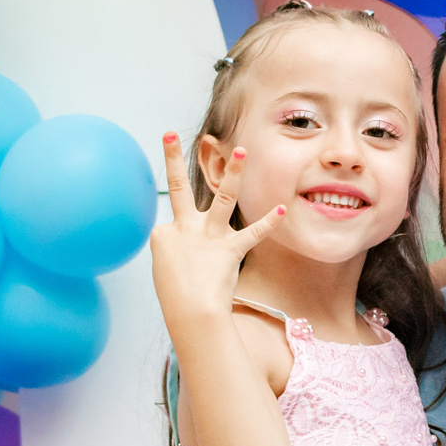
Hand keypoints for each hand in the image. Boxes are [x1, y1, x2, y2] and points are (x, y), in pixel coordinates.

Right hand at [151, 132, 284, 336]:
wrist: (192, 312)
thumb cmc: (178, 301)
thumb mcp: (166, 273)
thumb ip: (177, 255)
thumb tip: (189, 255)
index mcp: (163, 235)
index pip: (171, 226)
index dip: (176, 245)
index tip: (179, 266)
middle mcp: (184, 228)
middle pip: (176, 187)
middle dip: (173, 158)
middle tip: (169, 134)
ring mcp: (208, 235)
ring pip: (222, 197)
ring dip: (234, 173)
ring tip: (242, 150)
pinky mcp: (231, 248)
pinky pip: (253, 233)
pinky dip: (269, 222)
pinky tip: (281, 209)